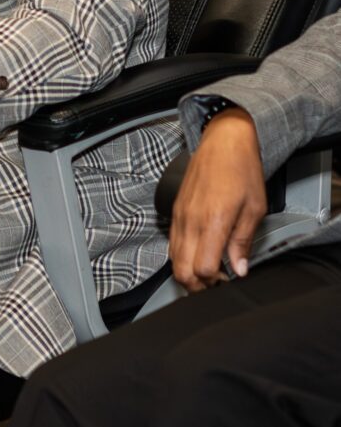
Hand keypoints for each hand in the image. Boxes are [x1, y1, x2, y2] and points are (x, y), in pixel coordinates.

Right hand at [169, 107, 266, 291]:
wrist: (223, 141)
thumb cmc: (241, 169)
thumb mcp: (255, 208)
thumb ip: (243, 241)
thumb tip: (239, 269)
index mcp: (213, 221)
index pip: (202, 269)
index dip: (215, 282)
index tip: (227, 279)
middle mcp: (191, 220)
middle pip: (181, 270)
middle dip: (197, 286)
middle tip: (215, 283)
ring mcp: (180, 215)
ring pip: (173, 258)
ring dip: (188, 271)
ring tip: (209, 269)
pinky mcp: (176, 209)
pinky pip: (172, 241)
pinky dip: (182, 254)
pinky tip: (199, 251)